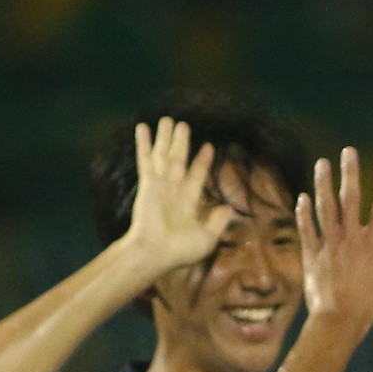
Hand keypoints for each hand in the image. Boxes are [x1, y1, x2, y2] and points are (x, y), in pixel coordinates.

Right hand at [120, 119, 233, 279]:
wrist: (156, 252)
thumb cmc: (181, 250)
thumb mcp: (207, 237)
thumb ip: (217, 221)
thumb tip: (230, 209)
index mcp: (189, 200)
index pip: (198, 174)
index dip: (203, 161)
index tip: (210, 146)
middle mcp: (175, 189)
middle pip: (179, 159)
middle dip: (182, 142)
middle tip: (183, 124)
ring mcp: (160, 184)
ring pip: (164, 155)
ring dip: (165, 138)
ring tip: (167, 119)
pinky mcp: (147, 183)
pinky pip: (146, 159)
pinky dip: (144, 143)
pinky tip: (143, 127)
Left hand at [297, 148, 372, 333]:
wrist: (338, 321)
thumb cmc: (369, 307)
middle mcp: (351, 239)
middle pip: (350, 199)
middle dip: (350, 173)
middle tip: (348, 152)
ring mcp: (329, 244)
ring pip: (325, 208)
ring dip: (323, 184)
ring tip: (322, 164)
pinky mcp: (311, 254)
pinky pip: (307, 228)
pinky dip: (304, 212)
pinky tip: (302, 197)